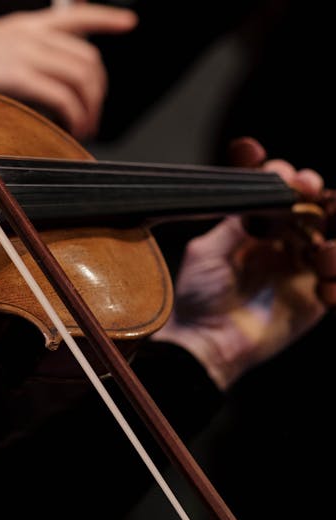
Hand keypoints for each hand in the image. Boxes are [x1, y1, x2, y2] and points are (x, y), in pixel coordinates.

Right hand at [0, 3, 136, 140]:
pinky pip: (62, 95)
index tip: (130, 23)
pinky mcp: (16, 73)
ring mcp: (23, 51)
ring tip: (85, 128)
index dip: (106, 18)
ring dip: (90, 107)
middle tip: (94, 117)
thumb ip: (17, 58)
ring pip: (80, 77)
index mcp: (23, 24)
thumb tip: (40, 84)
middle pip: (86, 58)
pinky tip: (71, 128)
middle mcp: (29, 33)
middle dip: (99, 90)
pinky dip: (74, 114)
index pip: (75, 14)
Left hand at [152, 144, 335, 389]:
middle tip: (313, 195)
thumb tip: (263, 191)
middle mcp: (282, 243)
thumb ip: (236, 221)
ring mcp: (301, 270)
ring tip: (316, 254)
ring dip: (334, 244)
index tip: (290, 178)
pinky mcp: (313, 300)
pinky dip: (335, 281)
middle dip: (322, 197)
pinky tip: (320, 288)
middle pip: (320, 209)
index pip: (284, 192)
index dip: (291, 179)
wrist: (205, 342)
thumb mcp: (208, 250)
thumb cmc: (198, 297)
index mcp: (257, 227)